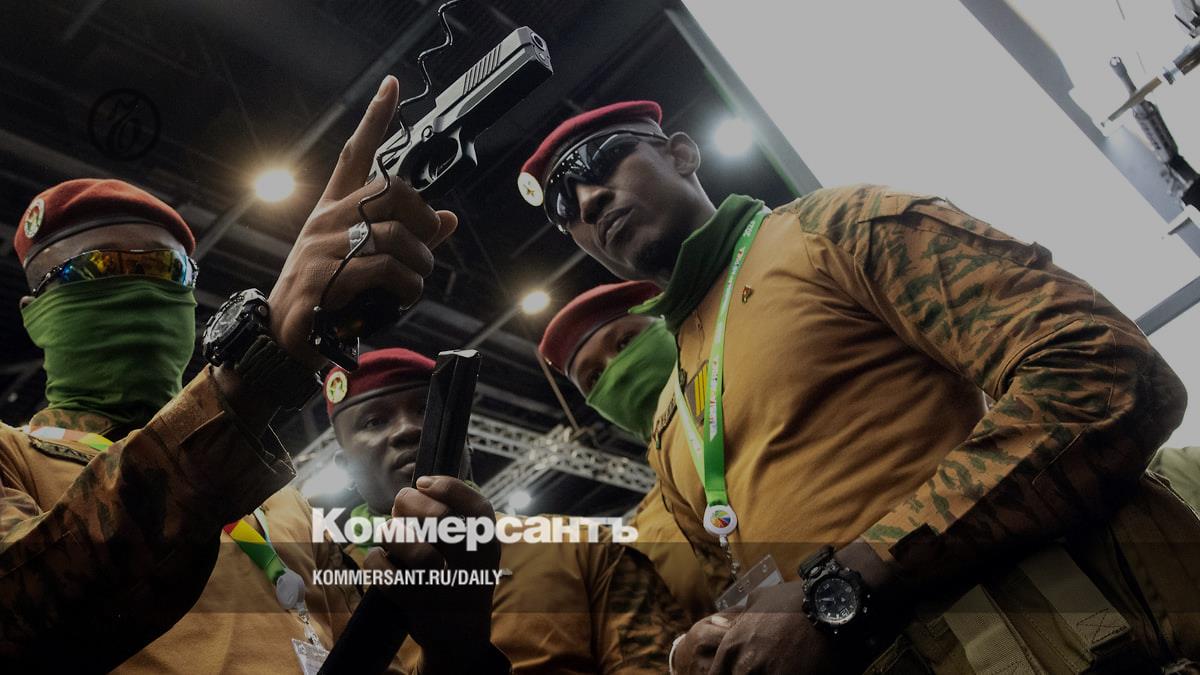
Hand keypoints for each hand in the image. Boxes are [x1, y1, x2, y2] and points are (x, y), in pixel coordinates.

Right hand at [267, 75, 457, 370]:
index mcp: (335, 210)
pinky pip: (385, 269)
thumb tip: (448, 218)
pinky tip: (404, 296)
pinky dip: (407, 285)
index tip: (393, 84)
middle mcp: (327, 220)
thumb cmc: (331, 297)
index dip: (376, 119)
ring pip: (395, 235)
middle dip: (422, 218)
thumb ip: (409, 239)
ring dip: (420, 263)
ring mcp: (323, 247)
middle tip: (427, 244)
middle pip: (390, 191)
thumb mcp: (368, 263)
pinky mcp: (325, 278)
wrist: (284, 338)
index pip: (356, 154)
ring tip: (415, 281)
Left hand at [360, 476, 500, 669]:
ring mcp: (444, 588)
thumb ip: (452, 519)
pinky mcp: (416, 606)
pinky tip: (380, 559)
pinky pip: (386, 575)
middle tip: (401, 504)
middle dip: (411, 503)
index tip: (425, 482)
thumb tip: (415, 489)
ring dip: (393, 533)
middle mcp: (471, 567)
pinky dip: (376, 561)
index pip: (479, 509)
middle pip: (441, 521)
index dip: (450, 488)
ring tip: (391, 534)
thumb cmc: (460, 578)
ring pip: (412, 549)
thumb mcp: (472, 550)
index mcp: (486, 547)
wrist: (460, 637)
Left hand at [673, 542, 909, 673]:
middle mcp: (746, 665)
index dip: (727, 674)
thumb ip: (739, 616)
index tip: (740, 671)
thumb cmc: (794, 599)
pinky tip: (797, 671)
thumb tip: (722, 621)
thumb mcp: (760, 599)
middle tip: (764, 669)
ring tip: (783, 668)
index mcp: (733, 645)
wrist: (829, 604)